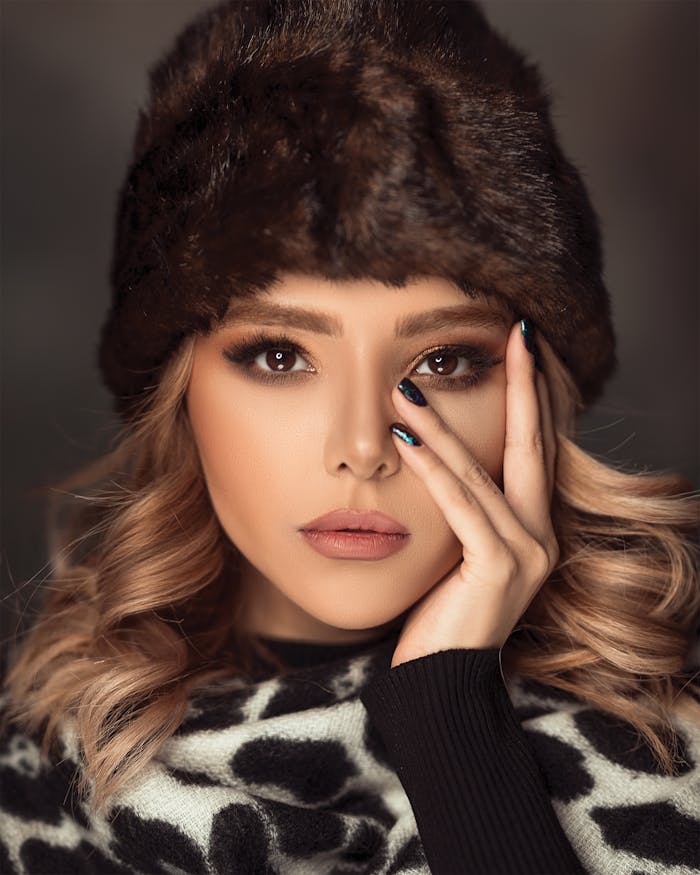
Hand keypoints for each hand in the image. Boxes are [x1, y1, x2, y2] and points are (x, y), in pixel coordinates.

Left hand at [388, 319, 557, 667]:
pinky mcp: (497, 569)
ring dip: (443, 426)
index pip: (533, 449)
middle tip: (513, 333)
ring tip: (409, 387)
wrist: (438, 682)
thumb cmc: (437, 615)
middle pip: (529, 446)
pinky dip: (432, 468)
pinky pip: (460, 505)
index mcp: (531, 529)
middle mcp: (540, 536)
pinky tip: (405, 436)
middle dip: (521, 387)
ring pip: (481, 473)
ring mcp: (525, 554)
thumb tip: (429, 454)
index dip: (530, 398)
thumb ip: (458, 508)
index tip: (520, 348)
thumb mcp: (452, 551)